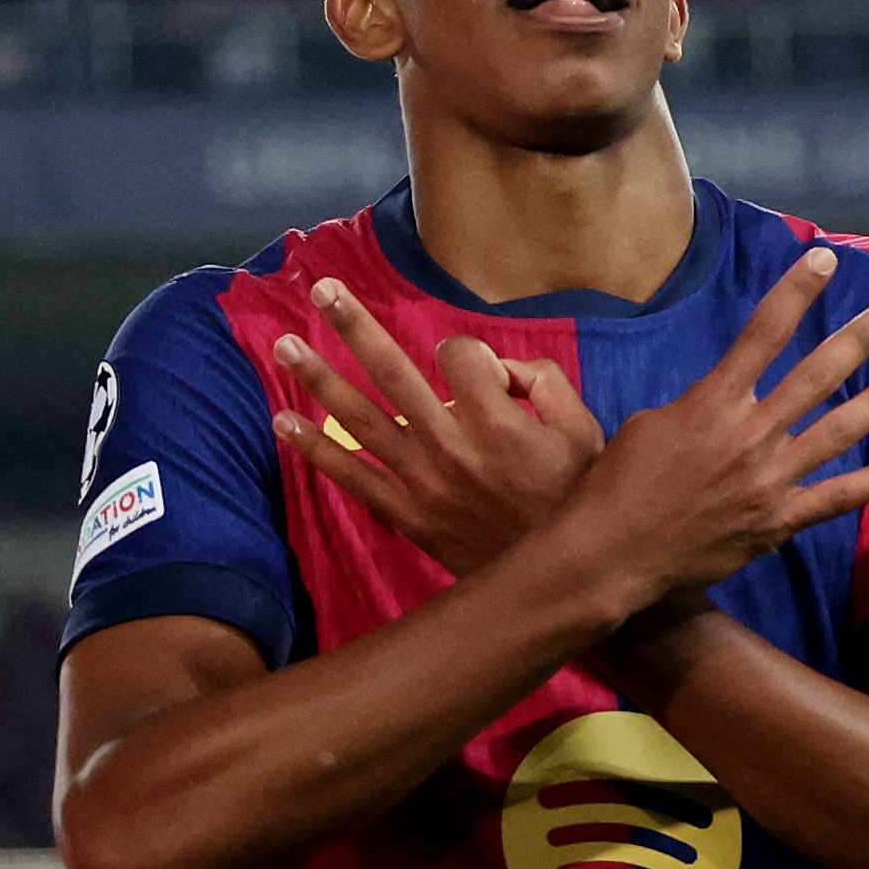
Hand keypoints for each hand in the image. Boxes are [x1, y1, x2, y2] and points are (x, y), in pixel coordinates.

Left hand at [271, 278, 604, 575]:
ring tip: (284, 345)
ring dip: (320, 378)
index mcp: (496, 421)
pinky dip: (316, 450)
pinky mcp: (407, 513)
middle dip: (355, 326)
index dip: (471, 353)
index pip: (459, 355)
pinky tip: (284, 422)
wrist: (561, 579)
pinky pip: (353, 478)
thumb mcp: (584, 432)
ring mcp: (422, 480)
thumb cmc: (574, 499)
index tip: (487, 375)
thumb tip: (499, 367)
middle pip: (394, 371)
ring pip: (362, 419)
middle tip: (322, 288)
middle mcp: (450, 444)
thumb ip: (546, 383)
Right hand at [558, 245, 868, 600]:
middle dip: (857, 340)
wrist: (613, 552)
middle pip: (815, 376)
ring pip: (837, 432)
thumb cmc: (618, 483)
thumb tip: (724, 403)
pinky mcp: (778, 522)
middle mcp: (750, 434)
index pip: (763, 332)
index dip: (797, 291)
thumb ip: (696, 406)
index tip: (825, 259)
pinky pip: (838, 497)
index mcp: (712, 402)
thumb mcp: (647, 424)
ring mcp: (770, 480)